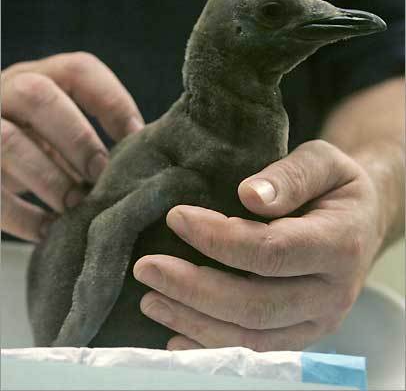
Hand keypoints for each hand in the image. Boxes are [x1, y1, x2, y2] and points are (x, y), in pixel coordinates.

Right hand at [1, 52, 143, 241]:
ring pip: (9, 142)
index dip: (114, 103)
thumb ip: (89, 135)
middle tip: (101, 175)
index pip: (80, 70)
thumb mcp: (60, 129)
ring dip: (50, 179)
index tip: (137, 140)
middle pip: (39, 96)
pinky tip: (48, 231)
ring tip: (75, 207)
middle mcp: (7, 90)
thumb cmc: (37, 143)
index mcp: (42, 76)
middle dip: (78, 139)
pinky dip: (22, 216)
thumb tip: (142, 163)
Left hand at [134, 140, 383, 350]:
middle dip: (193, 288)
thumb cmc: (337, 186)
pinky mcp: (302, 334)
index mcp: (340, 244)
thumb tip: (249, 195)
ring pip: (250, 336)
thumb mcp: (324, 162)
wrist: (361, 220)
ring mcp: (318, 321)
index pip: (270, 251)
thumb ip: (291, 176)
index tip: (176, 217)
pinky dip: (212, 346)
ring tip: (151, 298)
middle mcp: (333, 293)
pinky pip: (255, 351)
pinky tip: (176, 335)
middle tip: (146, 268)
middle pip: (255, 304)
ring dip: (194, 320)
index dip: (218, 238)